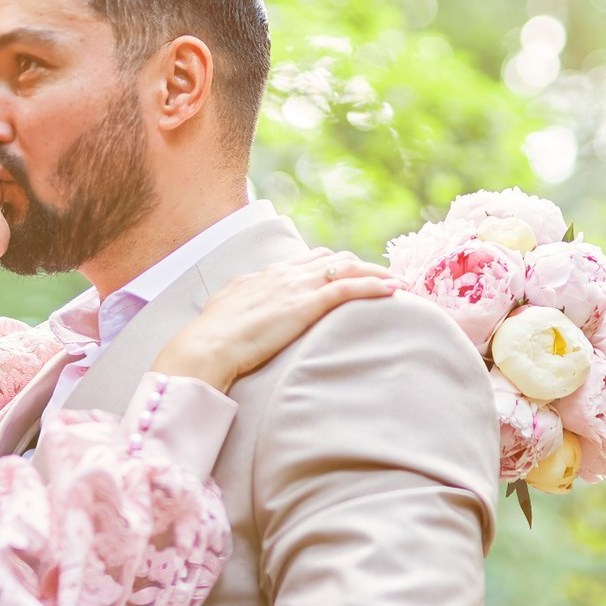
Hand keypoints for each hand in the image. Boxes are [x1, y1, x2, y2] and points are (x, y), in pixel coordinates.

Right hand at [152, 248, 397, 394]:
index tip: (351, 273)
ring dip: (375, 273)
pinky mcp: (307, 304)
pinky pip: (348, 288)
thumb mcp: (226, 309)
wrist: (207, 346)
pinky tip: (393, 290)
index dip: (333, 265)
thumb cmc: (212, 337)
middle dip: (359, 266)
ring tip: (397, 282)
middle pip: (332, 259)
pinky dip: (374, 286)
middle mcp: (284, 273)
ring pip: (346, 268)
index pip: (308, 260)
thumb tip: (244, 301)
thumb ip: (241, 300)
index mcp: (266, 275)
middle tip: (382, 277)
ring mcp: (296, 286)